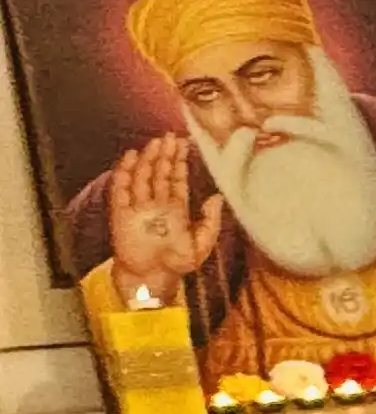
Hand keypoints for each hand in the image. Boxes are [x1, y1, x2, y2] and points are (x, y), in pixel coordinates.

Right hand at [103, 133, 223, 291]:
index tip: (184, 143)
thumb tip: (217, 197)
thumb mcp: (201, 244)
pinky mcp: (121, 213)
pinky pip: (121, 189)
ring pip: (142, 177)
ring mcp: (138, 207)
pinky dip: (125, 173)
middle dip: (164, 154)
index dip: (179, 162)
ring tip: (155, 142)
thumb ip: (211, 222)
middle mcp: (157, 204)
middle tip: (169, 135)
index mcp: (176, 209)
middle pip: (159, 173)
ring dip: (148, 159)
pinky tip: (131, 157)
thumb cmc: (176, 264)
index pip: (177, 179)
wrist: (151, 278)